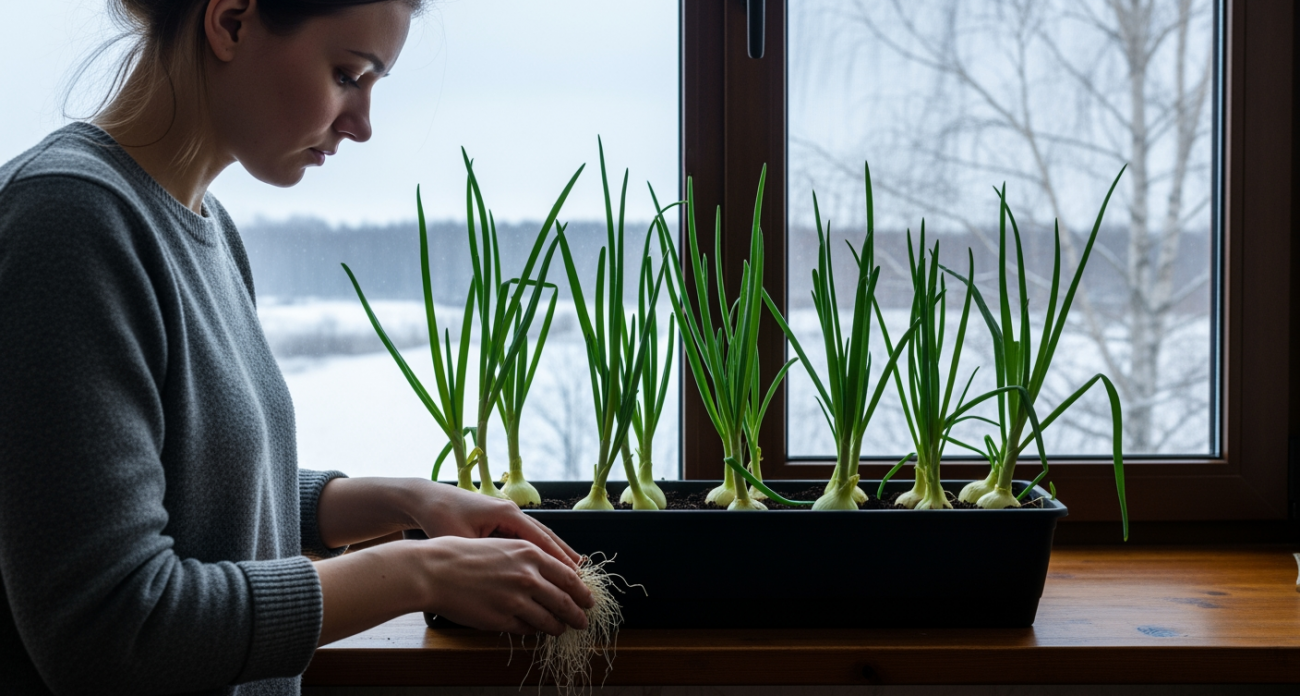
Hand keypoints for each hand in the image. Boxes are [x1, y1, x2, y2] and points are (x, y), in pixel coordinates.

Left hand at [404, 481, 581, 569]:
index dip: (560, 559)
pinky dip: (540, 550)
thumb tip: (508, 583)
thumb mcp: (463, 541)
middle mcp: (512, 511)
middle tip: (584, 575)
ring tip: (574, 570)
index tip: (576, 576)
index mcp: (507, 514)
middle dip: (566, 556)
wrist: (425, 499)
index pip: (541, 540)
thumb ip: (488, 559)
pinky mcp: (500, 519)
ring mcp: (507, 514)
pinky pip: (526, 537)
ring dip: (556, 552)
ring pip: (539, 536)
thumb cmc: (440, 519)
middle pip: (547, 536)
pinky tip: (546, 563)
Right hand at [410, 535, 593, 634]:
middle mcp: (527, 576)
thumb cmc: (467, 555)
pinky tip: (535, 629)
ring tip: (561, 629)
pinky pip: (527, 629)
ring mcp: (515, 599)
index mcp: (530, 554)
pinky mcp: (502, 619)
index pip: (568, 576)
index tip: (588, 600)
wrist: (437, 570)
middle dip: (578, 614)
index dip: (582, 592)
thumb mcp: (505, 546)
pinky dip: (534, 630)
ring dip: (558, 627)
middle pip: (564, 601)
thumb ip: (531, 560)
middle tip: (583, 621)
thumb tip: (554, 575)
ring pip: (549, 620)